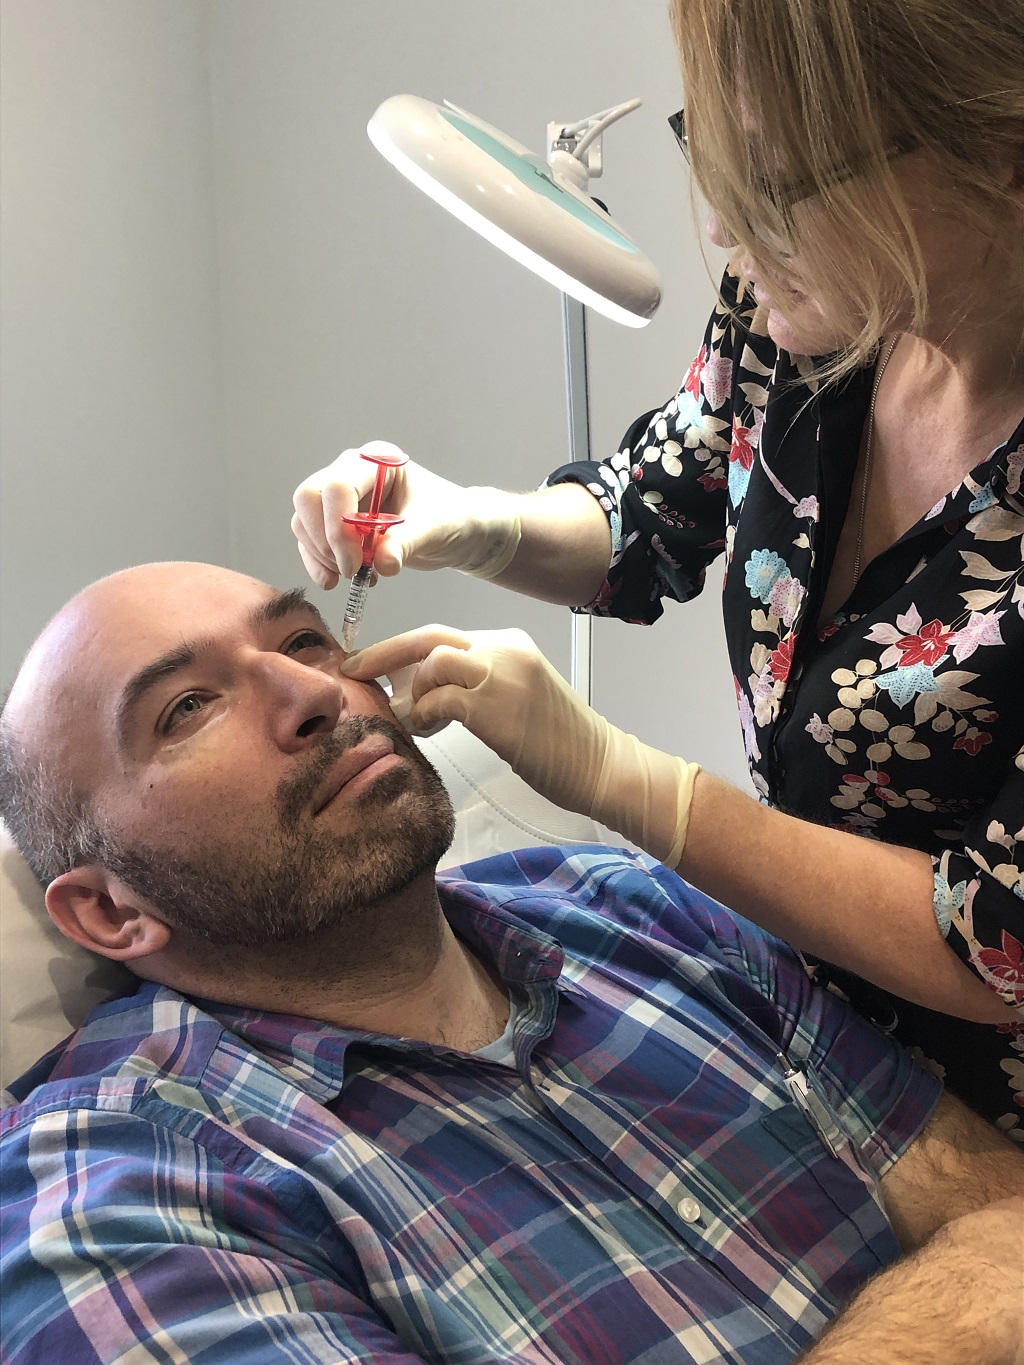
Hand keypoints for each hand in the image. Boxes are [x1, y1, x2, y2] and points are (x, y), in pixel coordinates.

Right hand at [291, 440, 521, 587]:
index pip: (337, 485)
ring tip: (357, 575)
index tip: (355, 563)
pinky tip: (340, 580)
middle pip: (309, 498)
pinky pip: (310, 541)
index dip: (338, 527)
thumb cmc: (451, 518)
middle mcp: (352, 472)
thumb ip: (406, 543)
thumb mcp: (434, 529)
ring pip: (304, 521)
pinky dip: (319, 563)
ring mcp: (340, 497)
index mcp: (377, 461)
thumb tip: (382, 562)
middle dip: (325, 540)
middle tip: (350, 570)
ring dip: (323, 555)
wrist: (456, 532)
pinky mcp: (334, 522)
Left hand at [343, 625, 699, 867]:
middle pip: (429, 638)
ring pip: (432, 663)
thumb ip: (474, 686)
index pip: (441, 636)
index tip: (371, 666)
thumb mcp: (516, 699)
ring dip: (411, 694)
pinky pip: (439, 699)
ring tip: (414, 721)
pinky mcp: (496, 706)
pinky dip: (422, 715)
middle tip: (352, 671)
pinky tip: (427, 732)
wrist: (600, 766)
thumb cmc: (557, 744)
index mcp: (508, 644)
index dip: (399, 650)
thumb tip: (415, 691)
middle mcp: (505, 649)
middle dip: (383, 654)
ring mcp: (502, 674)